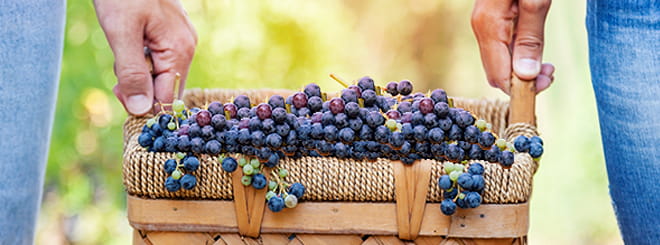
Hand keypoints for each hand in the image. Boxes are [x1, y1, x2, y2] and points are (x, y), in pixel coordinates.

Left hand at [94, 0, 196, 114]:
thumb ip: (132, 73)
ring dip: (137, 72)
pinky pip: (158, 60)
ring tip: (123, 47)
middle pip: (165, 88)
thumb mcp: (121, 33)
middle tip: (117, 68)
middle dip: (138, 86)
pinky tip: (130, 42)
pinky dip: (140, 59)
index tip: (117, 91)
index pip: (167, 99)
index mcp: (179, 51)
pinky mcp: (171, 36)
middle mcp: (186, 49)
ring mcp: (181, 41)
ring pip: (159, 75)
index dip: (142, 103)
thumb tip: (141, 111)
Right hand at [471, 0, 553, 93]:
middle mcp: (481, 29)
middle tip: (549, 72)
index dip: (522, 87)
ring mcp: (484, 24)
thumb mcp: (535, 3)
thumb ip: (530, 38)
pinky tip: (533, 48)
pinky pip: (500, 48)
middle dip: (522, 80)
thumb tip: (526, 75)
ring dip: (521, 68)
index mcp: (489, 27)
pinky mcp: (490, 19)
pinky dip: (516, 55)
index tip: (547, 82)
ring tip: (546, 64)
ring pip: (498, 62)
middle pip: (496, 73)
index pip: (499, 76)